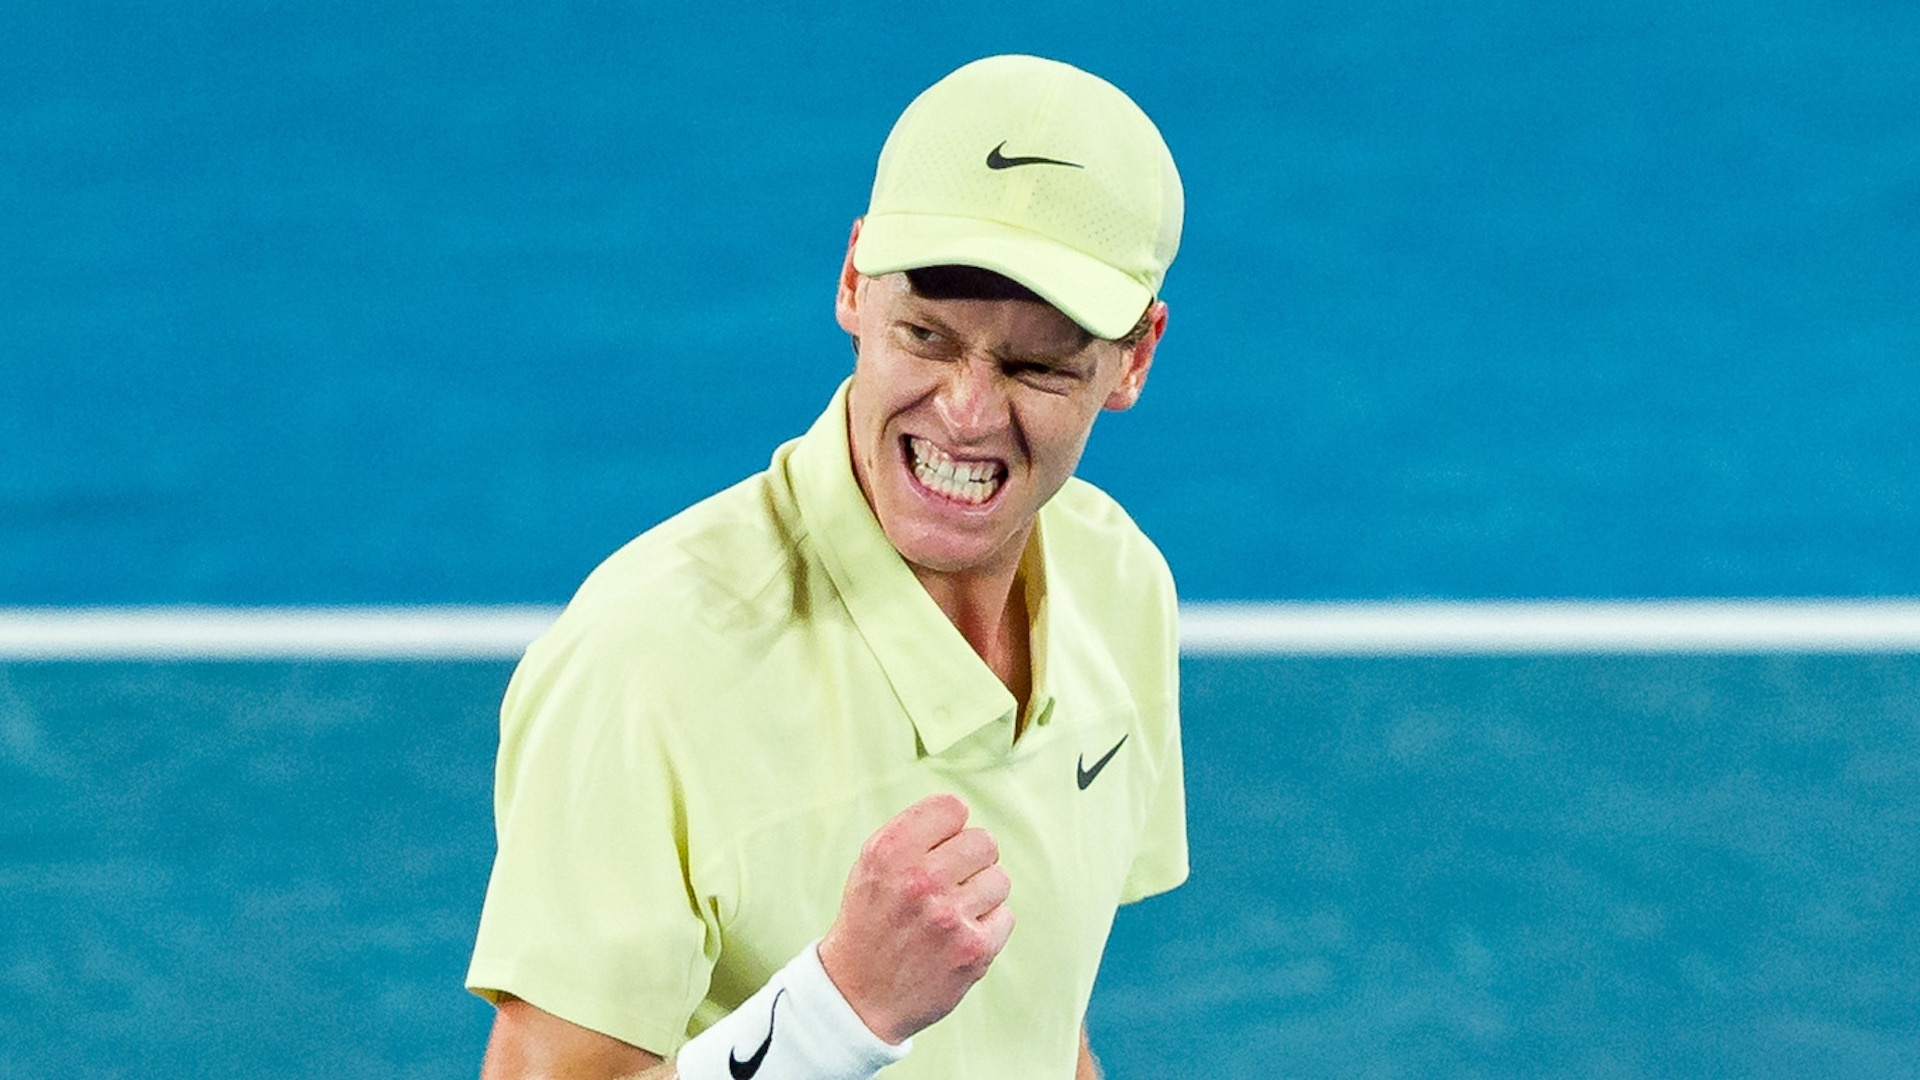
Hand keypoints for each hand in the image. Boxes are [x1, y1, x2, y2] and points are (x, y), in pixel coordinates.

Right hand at [816, 794, 1014, 1044]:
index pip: (953, 808)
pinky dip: (987, 927)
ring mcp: (949, 917)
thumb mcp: (871, 867)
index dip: (948, 829)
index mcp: (889, 852)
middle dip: (970, 861)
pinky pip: (1005, 916)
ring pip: (999, 879)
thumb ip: (914, 834)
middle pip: (984, 841)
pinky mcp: (973, 950)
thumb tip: (963, 814)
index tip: (937, 849)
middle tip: (949, 883)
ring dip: (980, 895)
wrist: (859, 997)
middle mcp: (919, 880)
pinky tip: (958, 938)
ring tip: (950, 914)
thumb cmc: (871, 922)